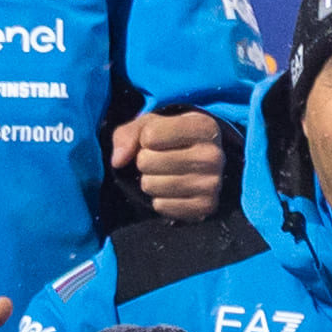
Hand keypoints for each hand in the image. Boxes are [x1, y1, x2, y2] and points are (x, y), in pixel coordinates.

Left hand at [110, 104, 235, 223]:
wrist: (201, 164)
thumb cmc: (171, 139)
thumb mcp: (150, 125)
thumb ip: (128, 134)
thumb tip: (118, 160)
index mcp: (203, 127)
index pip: (149, 136)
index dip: (144, 139)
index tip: (157, 141)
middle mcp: (213, 155)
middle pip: (147, 161)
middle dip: (144, 161)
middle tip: (159, 160)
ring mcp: (211, 184)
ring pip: (151, 185)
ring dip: (150, 181)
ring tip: (165, 174)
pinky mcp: (206, 207)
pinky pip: (161, 206)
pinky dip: (159, 200)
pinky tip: (172, 191)